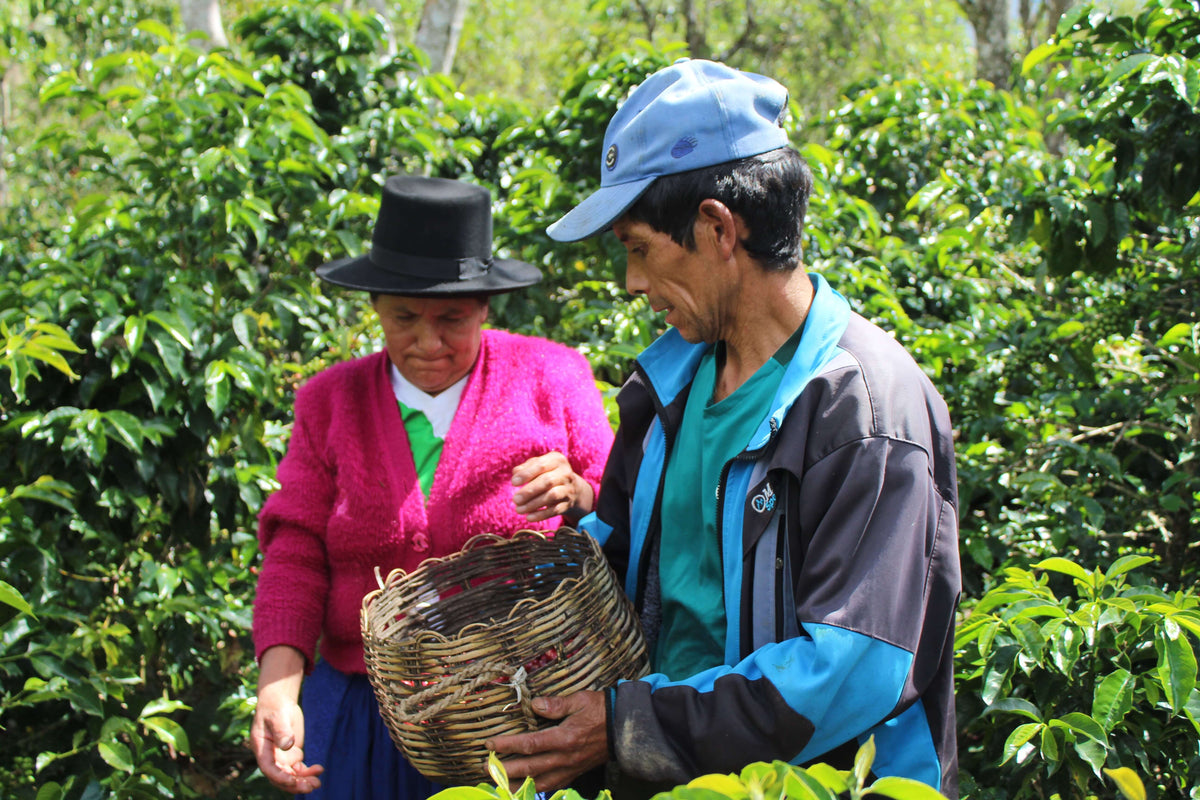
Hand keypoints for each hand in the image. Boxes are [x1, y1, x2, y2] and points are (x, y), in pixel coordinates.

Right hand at [250, 648, 323, 793]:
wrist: (279, 702)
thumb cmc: (275, 707)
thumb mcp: (278, 716)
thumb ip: (281, 731)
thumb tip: (287, 745)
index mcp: (261, 749)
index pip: (269, 769)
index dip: (280, 777)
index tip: (293, 780)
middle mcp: (270, 757)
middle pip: (280, 777)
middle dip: (294, 784)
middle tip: (310, 786)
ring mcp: (281, 757)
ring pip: (290, 775)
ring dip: (303, 781)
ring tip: (317, 783)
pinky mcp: (291, 754)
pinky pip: (298, 769)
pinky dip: (308, 772)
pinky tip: (319, 770)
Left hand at [486, 691, 607, 792]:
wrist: (623, 729)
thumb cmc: (600, 711)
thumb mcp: (580, 700)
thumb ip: (556, 704)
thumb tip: (534, 704)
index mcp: (565, 738)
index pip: (529, 744)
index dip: (507, 745)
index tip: (490, 744)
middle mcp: (564, 758)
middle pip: (529, 768)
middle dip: (504, 769)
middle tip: (485, 766)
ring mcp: (569, 769)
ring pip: (538, 782)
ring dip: (515, 784)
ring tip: (497, 782)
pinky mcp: (573, 774)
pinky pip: (551, 786)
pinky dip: (534, 789)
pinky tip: (522, 789)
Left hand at [511, 452, 593, 522]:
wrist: (571, 488)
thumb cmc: (548, 473)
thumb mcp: (538, 466)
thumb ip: (526, 468)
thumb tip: (515, 473)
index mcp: (557, 460)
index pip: (541, 465)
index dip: (526, 474)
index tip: (513, 483)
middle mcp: (565, 473)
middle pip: (547, 481)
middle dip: (529, 491)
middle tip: (515, 500)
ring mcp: (568, 489)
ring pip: (552, 496)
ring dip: (533, 504)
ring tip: (519, 509)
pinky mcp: (568, 503)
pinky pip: (555, 510)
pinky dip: (541, 515)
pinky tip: (529, 517)